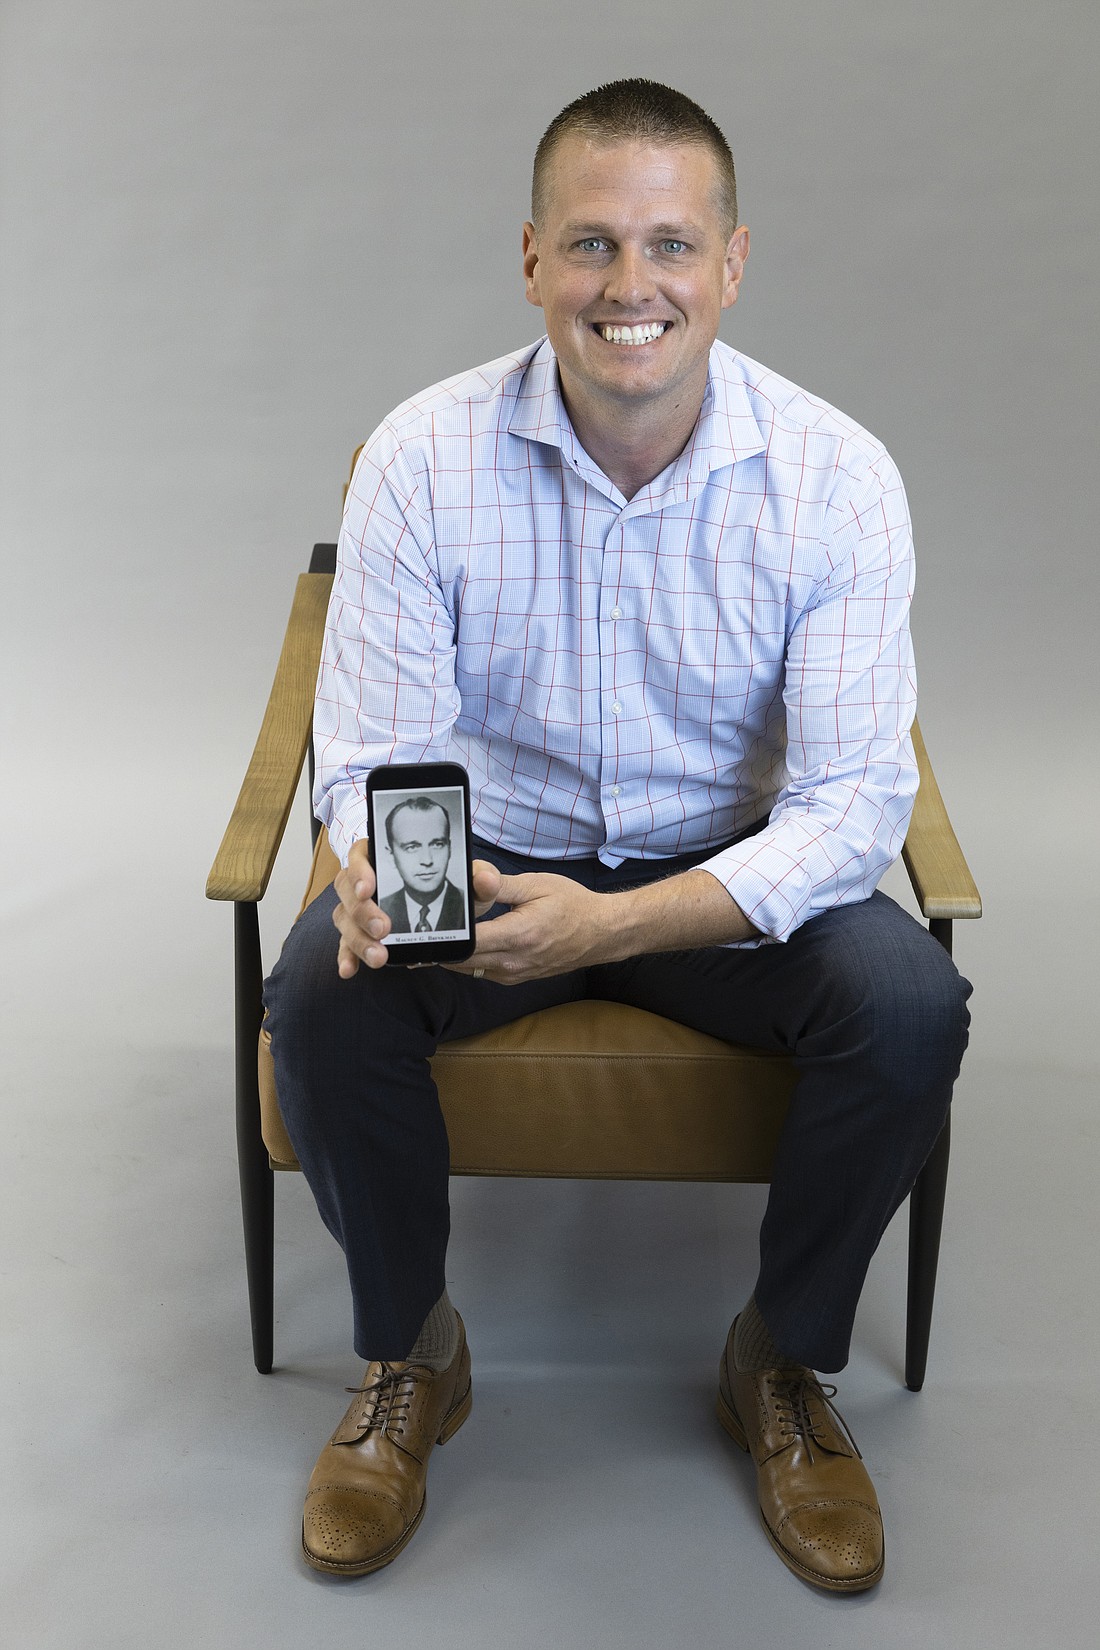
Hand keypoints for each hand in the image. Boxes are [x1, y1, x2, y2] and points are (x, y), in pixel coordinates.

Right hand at [333, 848, 509, 977]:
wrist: (454, 917)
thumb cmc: (457, 891)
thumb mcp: (473, 885)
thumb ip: (482, 877)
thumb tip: (485, 878)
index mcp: (384, 857)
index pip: (360, 853)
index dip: (359, 869)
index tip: (370, 888)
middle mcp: (364, 881)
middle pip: (346, 888)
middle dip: (362, 910)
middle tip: (383, 928)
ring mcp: (358, 908)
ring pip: (345, 917)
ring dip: (358, 938)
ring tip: (380, 956)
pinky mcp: (358, 933)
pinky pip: (345, 943)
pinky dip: (346, 956)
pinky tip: (350, 970)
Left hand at [447, 868, 613, 983]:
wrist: (601, 932)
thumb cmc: (571, 905)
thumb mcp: (536, 884)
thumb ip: (500, 884)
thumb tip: (474, 878)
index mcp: (518, 935)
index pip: (466, 941)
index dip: (447, 930)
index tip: (437, 918)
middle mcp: (514, 962)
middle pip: (460, 959)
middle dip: (446, 941)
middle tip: (437, 921)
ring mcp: (514, 974)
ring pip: (468, 969)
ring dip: (457, 952)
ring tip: (456, 929)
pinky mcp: (516, 978)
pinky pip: (482, 972)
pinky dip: (472, 958)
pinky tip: (476, 940)